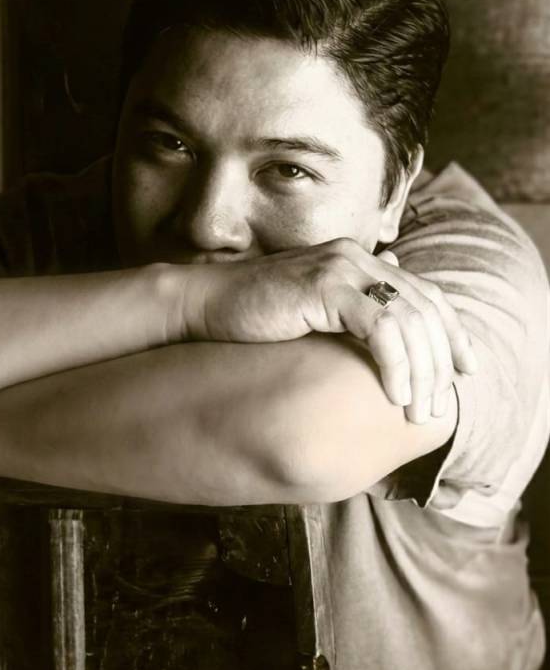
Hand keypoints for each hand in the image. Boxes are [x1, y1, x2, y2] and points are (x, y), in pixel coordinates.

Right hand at [174, 238, 475, 422]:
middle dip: (441, 361)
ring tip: (418, 410)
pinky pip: (381, 329)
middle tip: (438, 405)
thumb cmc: (252, 315)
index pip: (425, 295)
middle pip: (425, 308)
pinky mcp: (325, 287)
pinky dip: (396, 365)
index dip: (451, 333)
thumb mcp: (311, 312)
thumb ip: (348, 311)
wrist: (204, 303)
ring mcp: (342, 269)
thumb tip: (380, 326)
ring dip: (421, 371)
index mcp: (358, 262)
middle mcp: (357, 259)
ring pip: (410, 320)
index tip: (465, 371)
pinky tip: (394, 394)